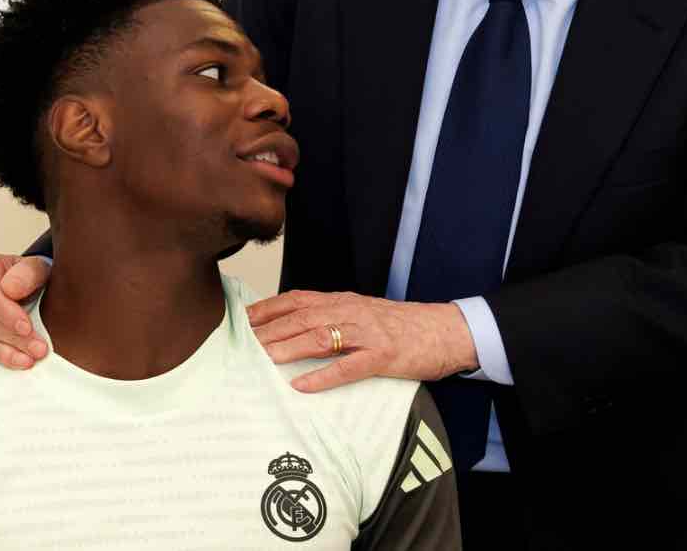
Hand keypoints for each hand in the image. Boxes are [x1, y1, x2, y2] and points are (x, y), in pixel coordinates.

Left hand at [246, 290, 477, 391]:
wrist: (446, 330)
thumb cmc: (401, 325)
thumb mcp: (362, 313)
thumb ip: (332, 316)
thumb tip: (294, 328)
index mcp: (343, 301)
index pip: (296, 300)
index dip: (267, 309)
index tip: (240, 320)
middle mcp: (351, 312)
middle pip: (302, 318)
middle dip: (268, 330)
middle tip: (240, 344)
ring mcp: (367, 333)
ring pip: (321, 337)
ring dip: (288, 349)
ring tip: (262, 360)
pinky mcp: (384, 356)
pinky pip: (350, 367)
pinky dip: (324, 376)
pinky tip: (303, 386)